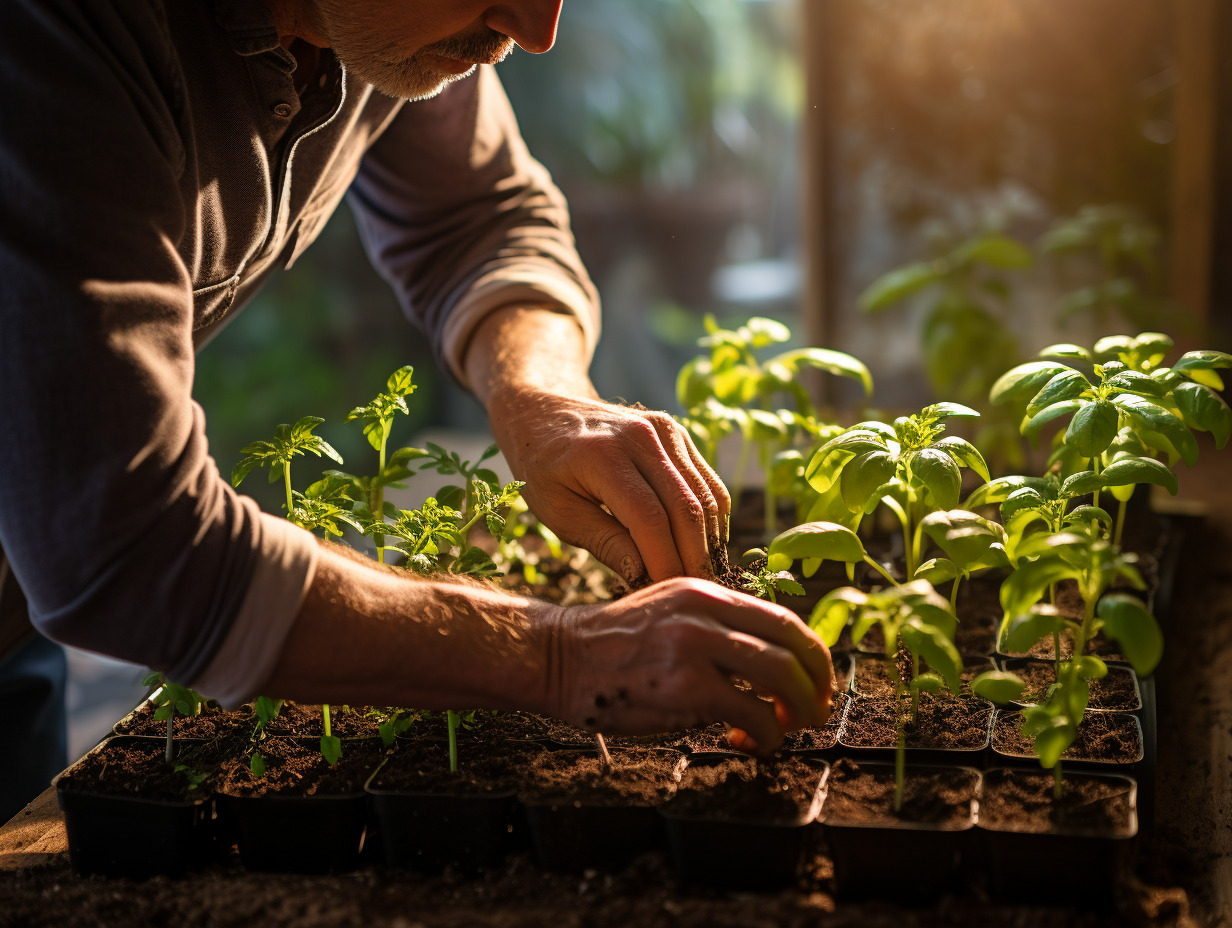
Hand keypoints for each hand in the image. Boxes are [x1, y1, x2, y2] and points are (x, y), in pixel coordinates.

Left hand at [492, 389, 729, 583]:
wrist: (545, 412)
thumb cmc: (544, 469)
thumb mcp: (558, 513)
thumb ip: (604, 543)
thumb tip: (644, 579)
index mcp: (602, 455)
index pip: (650, 519)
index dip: (664, 563)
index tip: (664, 595)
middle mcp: (641, 436)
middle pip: (687, 508)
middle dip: (693, 559)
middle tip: (689, 594)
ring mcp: (665, 431)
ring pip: (706, 497)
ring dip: (709, 543)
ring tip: (699, 577)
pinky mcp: (678, 435)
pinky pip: (708, 483)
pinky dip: (711, 520)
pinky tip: (701, 548)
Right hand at [549, 578, 834, 752]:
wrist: (557, 658)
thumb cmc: (610, 648)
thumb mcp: (667, 613)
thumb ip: (713, 627)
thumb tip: (766, 666)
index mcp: (706, 591)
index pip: (782, 618)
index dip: (811, 655)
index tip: (814, 684)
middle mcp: (706, 610)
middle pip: (793, 643)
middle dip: (817, 683)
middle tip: (814, 712)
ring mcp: (696, 644)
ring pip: (782, 675)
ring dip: (798, 709)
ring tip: (787, 730)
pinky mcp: (686, 684)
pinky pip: (753, 713)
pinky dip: (766, 735)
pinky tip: (747, 742)